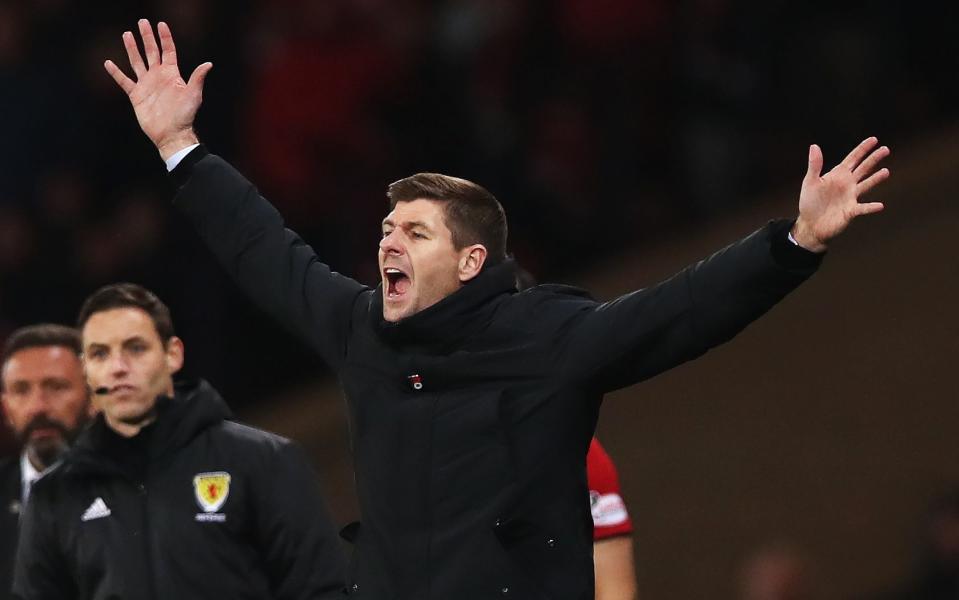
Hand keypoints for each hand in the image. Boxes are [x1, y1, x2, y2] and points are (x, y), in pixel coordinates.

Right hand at [104, 19, 212, 160]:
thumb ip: (197, 78)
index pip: (168, 51)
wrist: (171, 134)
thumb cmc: (185, 115)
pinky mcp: (136, 95)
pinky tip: (109, 63)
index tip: (161, 24)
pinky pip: (124, 81)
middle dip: (147, 37)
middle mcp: (158, 76)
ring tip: (127, 34)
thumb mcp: (193, 95)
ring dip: (132, 49)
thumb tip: (209, 64)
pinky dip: (116, 73)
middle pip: (151, 51)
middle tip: (142, 22)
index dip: (165, 37)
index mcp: (172, 74)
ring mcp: (147, 85)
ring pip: (137, 62)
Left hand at [791, 137, 890, 252]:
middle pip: (863, 168)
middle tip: (886, 149)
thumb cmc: (810, 202)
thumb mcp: (810, 182)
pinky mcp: (851, 211)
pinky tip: (880, 205)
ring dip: (875, 179)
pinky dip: (871, 207)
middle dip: (873, 159)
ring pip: (866, 185)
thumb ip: (814, 165)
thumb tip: (814, 146)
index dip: (863, 149)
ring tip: (886, 171)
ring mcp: (851, 197)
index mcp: (838, 175)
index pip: (853, 158)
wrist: (810, 224)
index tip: (874, 139)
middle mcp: (847, 184)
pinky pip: (863, 208)